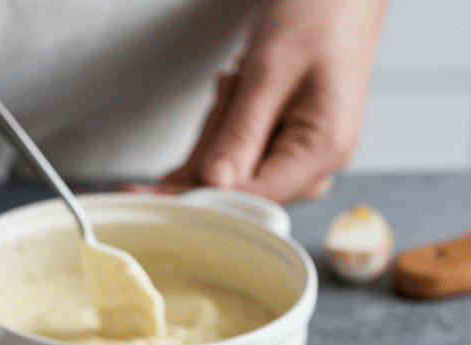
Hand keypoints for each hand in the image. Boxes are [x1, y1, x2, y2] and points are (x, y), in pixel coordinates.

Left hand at [139, 0, 386, 203]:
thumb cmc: (319, 18)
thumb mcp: (269, 73)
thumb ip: (240, 134)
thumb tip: (212, 186)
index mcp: (323, 152)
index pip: (246, 200)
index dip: (193, 197)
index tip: (147, 194)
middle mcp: (315, 169)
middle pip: (230, 188)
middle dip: (211, 143)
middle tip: (230, 88)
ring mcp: (297, 164)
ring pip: (223, 173)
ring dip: (217, 128)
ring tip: (244, 82)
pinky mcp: (281, 154)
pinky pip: (230, 158)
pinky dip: (220, 129)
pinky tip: (237, 94)